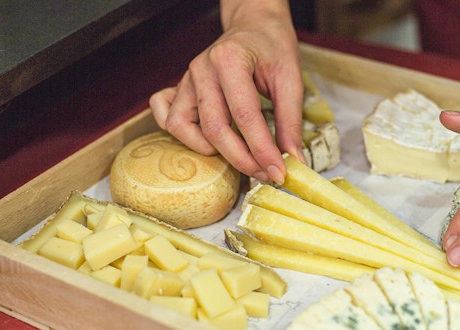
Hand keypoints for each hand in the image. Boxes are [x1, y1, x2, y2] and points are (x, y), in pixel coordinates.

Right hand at [149, 1, 304, 184]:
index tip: (279, 173)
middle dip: (242, 159)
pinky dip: (182, 135)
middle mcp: (202, 69)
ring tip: (239, 154)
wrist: (254, 25)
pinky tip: (208, 140)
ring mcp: (186, 79)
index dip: (262, 151)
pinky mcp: (179, 88)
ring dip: (210, 150)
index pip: (245, 116)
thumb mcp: (291, 79)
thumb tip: (293, 160)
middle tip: (266, 173)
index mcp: (230, 60)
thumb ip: (290, 121)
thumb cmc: (272, 48)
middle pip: (214, 129)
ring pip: (182, 127)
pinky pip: (165, 116)